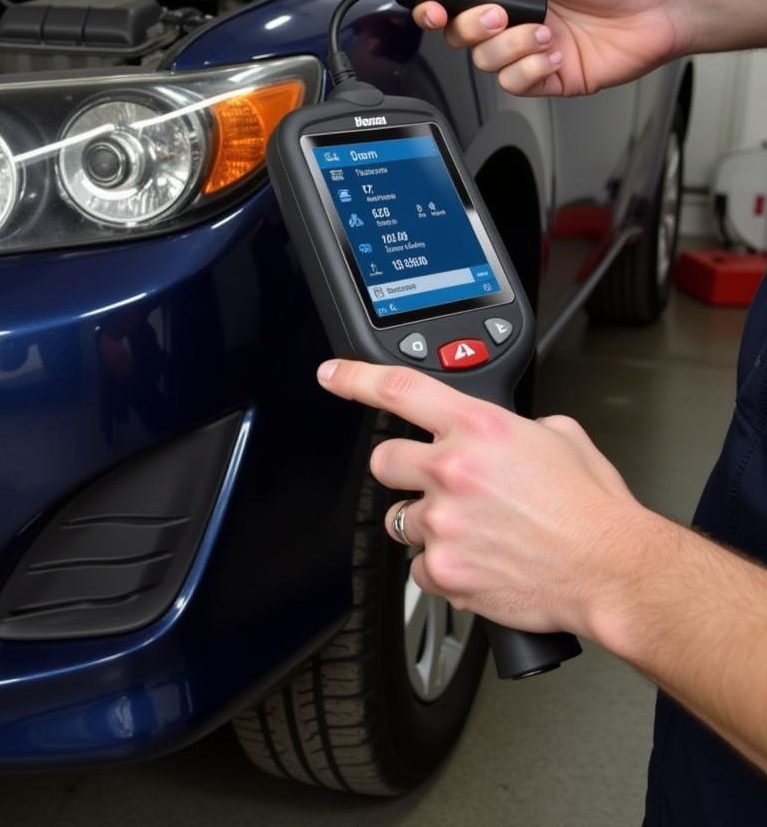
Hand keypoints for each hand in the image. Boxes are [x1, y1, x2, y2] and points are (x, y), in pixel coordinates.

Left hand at [317, 359, 655, 637]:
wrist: (612, 570)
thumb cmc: (592, 508)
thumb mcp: (557, 437)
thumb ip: (509, 427)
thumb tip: (494, 435)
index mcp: (478, 429)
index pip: (398, 389)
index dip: (354, 379)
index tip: (332, 375)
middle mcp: (452, 471)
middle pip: (384, 461)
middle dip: (404, 470)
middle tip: (438, 483)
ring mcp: (443, 524)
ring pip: (400, 518)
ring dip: (427, 522)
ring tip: (474, 529)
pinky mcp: (444, 571)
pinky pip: (418, 567)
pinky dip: (442, 566)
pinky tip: (479, 561)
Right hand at [415, 0, 684, 96]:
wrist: (658, 5)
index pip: (457, 5)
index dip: (436, 12)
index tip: (433, 11)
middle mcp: (516, 22)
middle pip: (463, 38)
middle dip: (477, 28)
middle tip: (504, 15)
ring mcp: (529, 52)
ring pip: (487, 63)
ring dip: (513, 48)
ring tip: (547, 32)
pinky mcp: (547, 78)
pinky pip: (515, 84)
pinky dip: (531, 69)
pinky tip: (556, 53)